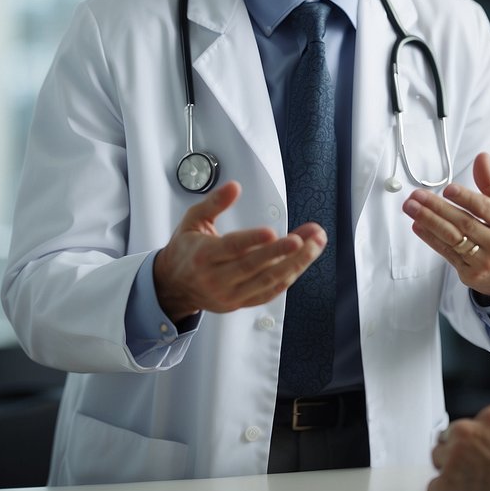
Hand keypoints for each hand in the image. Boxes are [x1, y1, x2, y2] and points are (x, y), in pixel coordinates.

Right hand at [153, 181, 325, 321]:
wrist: (173, 286)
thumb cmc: (186, 250)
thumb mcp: (193, 220)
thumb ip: (214, 202)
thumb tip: (234, 186)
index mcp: (203, 256)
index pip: (231, 248)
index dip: (252, 240)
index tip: (273, 231)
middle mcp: (216, 279)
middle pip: (255, 267)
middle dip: (284, 251)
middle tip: (308, 238)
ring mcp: (230, 295)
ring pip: (267, 281)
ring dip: (296, 263)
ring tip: (315, 244)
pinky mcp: (240, 304)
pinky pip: (269, 293)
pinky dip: (288, 277)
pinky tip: (303, 261)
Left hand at [402, 152, 489, 298]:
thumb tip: (481, 157)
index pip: (485, 208)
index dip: (465, 198)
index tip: (447, 189)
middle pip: (464, 223)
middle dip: (437, 208)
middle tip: (417, 196)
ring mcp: (484, 261)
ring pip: (452, 238)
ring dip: (428, 221)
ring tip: (411, 208)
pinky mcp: (470, 273)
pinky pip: (446, 253)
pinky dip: (430, 238)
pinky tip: (418, 225)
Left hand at [427, 398, 489, 490]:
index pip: (478, 419)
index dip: (480, 438)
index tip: (481, 448)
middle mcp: (474, 429)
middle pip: (452, 435)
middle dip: (460, 451)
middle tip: (472, 468)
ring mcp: (457, 455)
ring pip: (439, 458)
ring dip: (450, 471)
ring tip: (466, 485)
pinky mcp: (447, 482)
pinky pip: (434, 487)